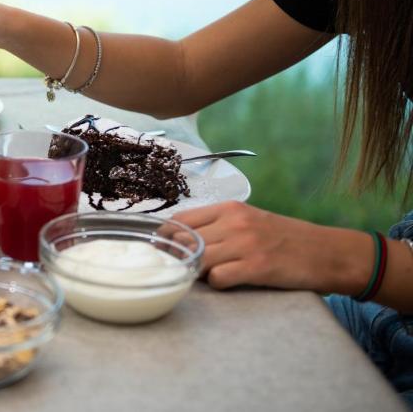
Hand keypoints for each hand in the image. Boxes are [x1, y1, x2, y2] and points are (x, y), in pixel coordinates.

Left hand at [171, 201, 368, 292]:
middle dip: (178, 256)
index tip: (164, 249)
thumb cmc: (286, 238)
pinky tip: (228, 282)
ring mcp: (246, 244)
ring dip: (197, 271)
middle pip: (184, 240)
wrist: (328, 252)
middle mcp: (235, 222)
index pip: (180, 219)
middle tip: (183, 267)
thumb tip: (180, 238)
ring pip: (197, 258)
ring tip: (207, 275)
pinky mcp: (258, 267)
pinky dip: (216, 284)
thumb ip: (218, 225)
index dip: (167, 237)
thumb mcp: (250, 220)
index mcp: (230, 208)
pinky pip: (218, 277)